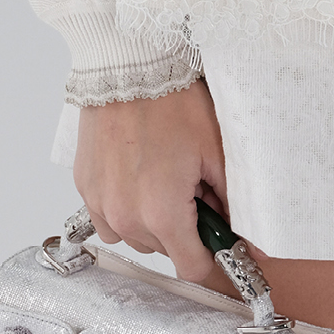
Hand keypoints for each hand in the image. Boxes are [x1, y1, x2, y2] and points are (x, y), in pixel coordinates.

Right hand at [72, 82, 229, 287]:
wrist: (130, 67)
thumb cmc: (173, 102)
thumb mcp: (215, 152)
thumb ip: (233, 203)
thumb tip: (249, 238)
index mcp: (162, 213)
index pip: (191, 267)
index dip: (211, 255)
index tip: (218, 239)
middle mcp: (126, 216)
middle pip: (164, 249)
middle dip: (183, 226)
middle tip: (192, 185)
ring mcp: (100, 203)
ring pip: (135, 236)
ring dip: (152, 220)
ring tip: (163, 176)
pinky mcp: (85, 187)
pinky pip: (108, 218)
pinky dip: (125, 207)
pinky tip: (138, 176)